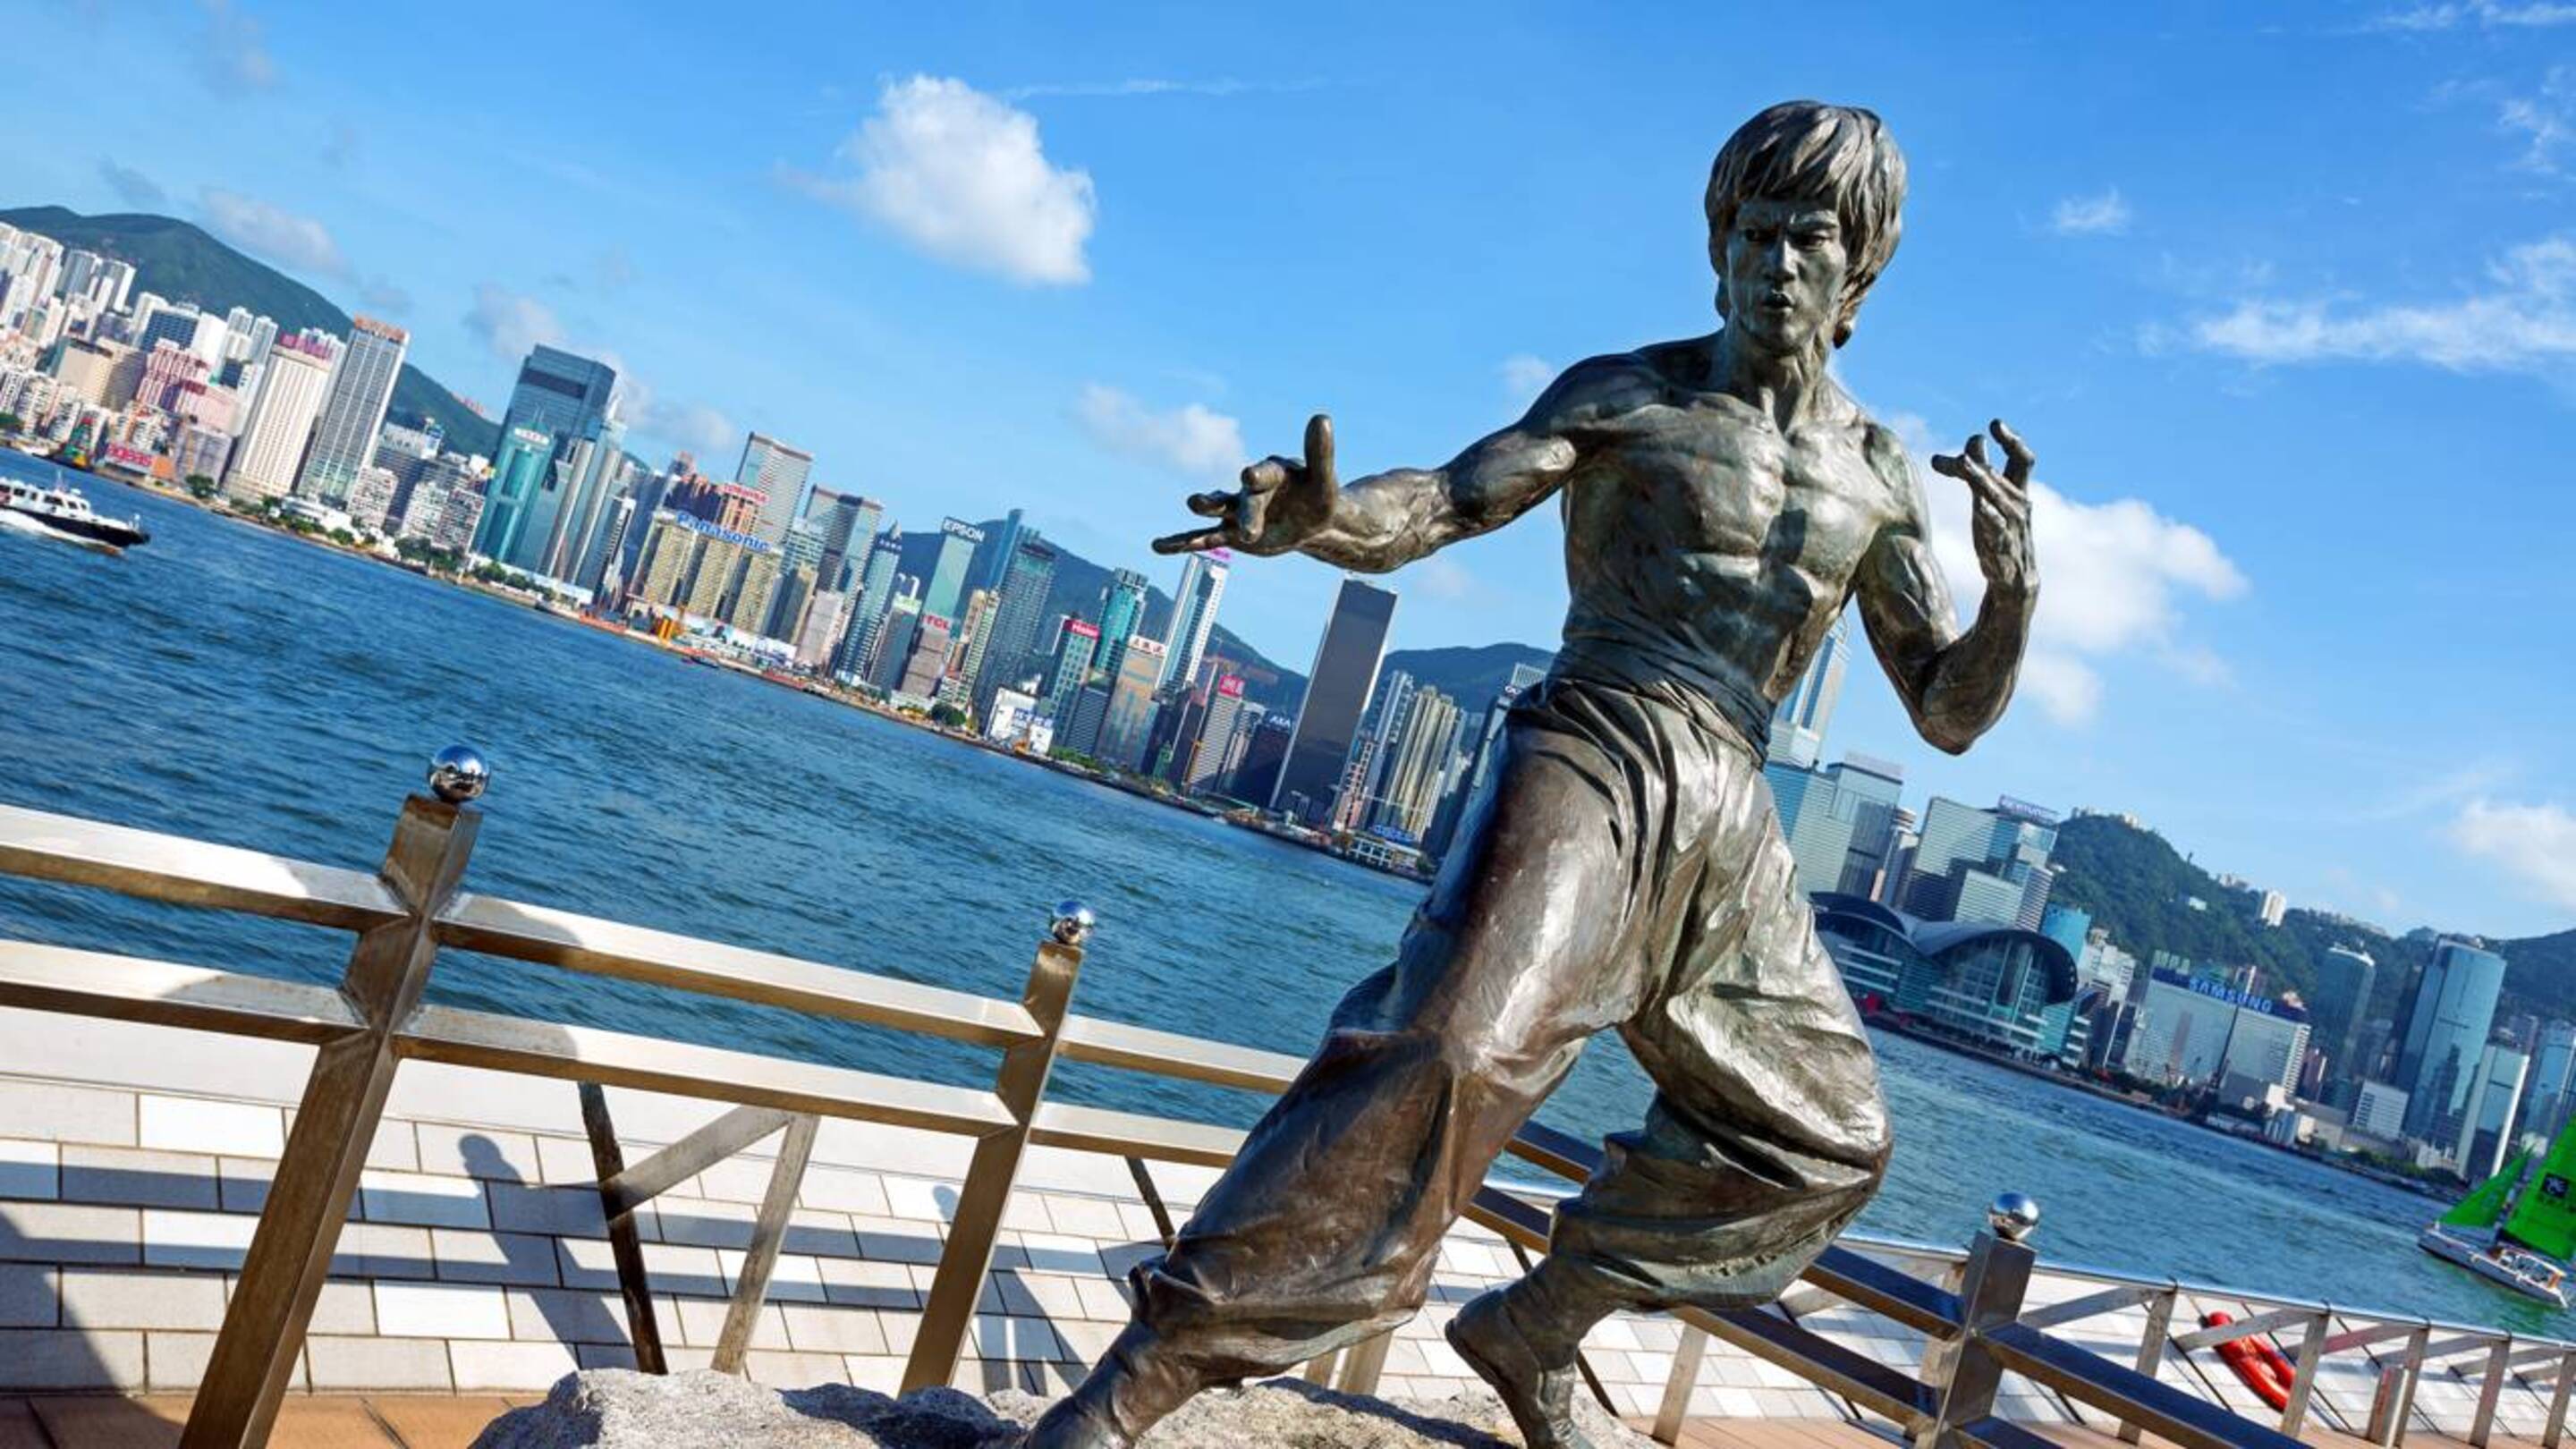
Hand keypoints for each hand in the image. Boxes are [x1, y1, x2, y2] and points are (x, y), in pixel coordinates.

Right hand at [1153, 413, 1339, 555]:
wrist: (1309, 520)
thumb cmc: (1319, 496)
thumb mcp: (1324, 480)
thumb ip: (1320, 453)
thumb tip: (1321, 418)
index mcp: (1271, 473)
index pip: (1263, 474)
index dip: (1256, 474)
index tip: (1249, 474)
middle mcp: (1250, 490)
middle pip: (1243, 501)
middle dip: (1247, 515)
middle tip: (1251, 533)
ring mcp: (1238, 512)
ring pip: (1217, 511)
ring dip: (1205, 508)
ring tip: (1193, 503)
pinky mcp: (1231, 533)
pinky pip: (1204, 538)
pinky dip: (1181, 543)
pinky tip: (1158, 546)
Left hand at [1930, 419, 2035, 596]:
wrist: (2014, 578)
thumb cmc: (2000, 533)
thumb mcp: (1989, 500)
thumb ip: (1980, 471)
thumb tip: (1974, 439)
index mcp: (2018, 491)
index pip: (2023, 459)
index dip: (2012, 440)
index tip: (1994, 423)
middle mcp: (2019, 504)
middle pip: (2000, 474)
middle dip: (1979, 462)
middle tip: (1963, 450)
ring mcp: (2012, 525)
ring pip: (1997, 496)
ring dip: (1980, 479)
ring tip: (1962, 464)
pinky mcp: (2003, 546)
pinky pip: (1997, 527)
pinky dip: (1988, 514)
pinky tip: (1978, 504)